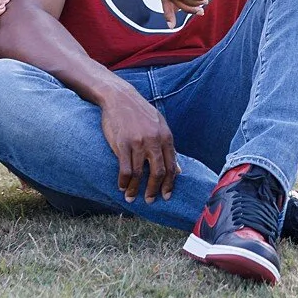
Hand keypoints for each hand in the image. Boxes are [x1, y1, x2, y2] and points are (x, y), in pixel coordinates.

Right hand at [99, 86, 178, 202]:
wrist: (119, 97)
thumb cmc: (140, 112)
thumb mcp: (159, 125)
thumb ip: (169, 147)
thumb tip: (179, 170)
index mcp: (166, 136)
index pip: (171, 166)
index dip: (169, 184)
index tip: (166, 196)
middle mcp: (154, 140)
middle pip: (158, 173)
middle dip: (154, 190)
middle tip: (150, 200)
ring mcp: (138, 142)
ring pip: (139, 174)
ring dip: (135, 190)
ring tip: (131, 198)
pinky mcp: (122, 144)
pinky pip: (125, 169)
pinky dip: (124, 182)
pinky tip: (122, 187)